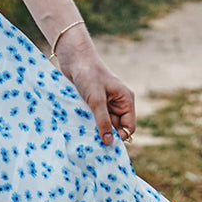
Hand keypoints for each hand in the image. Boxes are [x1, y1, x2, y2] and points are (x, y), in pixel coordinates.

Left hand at [55, 31, 135, 146]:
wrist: (73, 58)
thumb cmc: (88, 75)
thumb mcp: (96, 100)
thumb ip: (103, 121)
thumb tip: (109, 142)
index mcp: (125, 100)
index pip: (128, 126)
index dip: (119, 136)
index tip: (105, 143)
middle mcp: (117, 103)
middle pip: (115, 127)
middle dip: (105, 133)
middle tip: (92, 139)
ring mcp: (104, 103)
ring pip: (103, 123)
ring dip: (95, 128)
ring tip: (84, 130)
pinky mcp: (92, 103)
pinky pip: (93, 118)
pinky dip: (88, 122)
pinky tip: (80, 124)